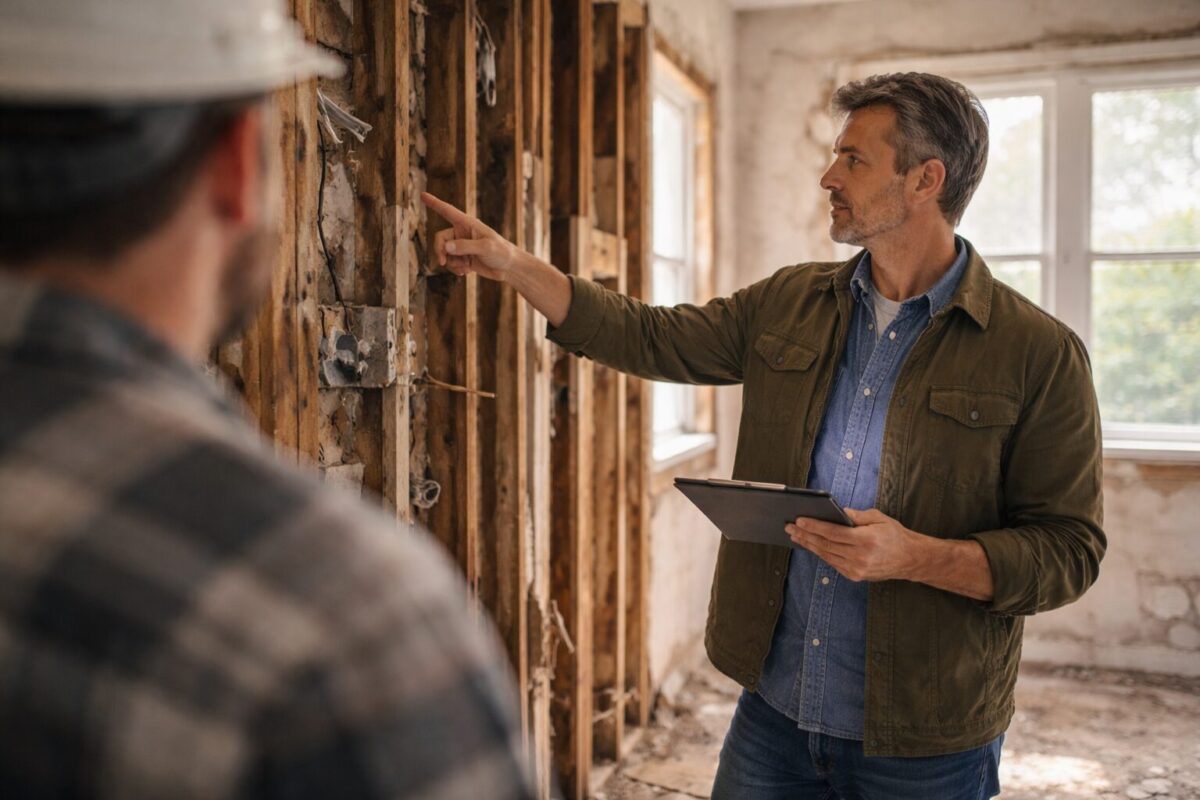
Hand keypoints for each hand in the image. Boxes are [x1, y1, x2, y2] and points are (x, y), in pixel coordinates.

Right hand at [420, 191, 520, 280]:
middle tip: (443, 262)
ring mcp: (461, 246)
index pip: (447, 211)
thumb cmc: (501, 252)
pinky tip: (466, 272)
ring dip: (451, 263)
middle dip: (440, 251)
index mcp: (467, 223)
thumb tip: (446, 247)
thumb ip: (465, 247)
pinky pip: (450, 263)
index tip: (422, 195)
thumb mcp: (485, 247)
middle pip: (440, 239)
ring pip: (444, 254)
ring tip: (465, 268)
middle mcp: (461, 233)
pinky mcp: (463, 259)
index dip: (434, 203)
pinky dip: (455, 269)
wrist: (509, 267)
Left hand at [785, 508, 920, 582]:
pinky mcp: (855, 576)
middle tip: (790, 527)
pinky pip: (832, 563)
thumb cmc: (894, 535)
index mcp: (866, 540)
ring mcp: (857, 569)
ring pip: (826, 555)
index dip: (814, 526)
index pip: (833, 533)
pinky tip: (810, 545)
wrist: (909, 559)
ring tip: (795, 535)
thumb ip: (857, 515)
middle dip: (805, 535)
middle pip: (826, 545)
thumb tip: (837, 511)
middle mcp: (860, 557)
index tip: (799, 520)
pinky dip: (820, 553)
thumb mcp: (879, 518)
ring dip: (808, 545)